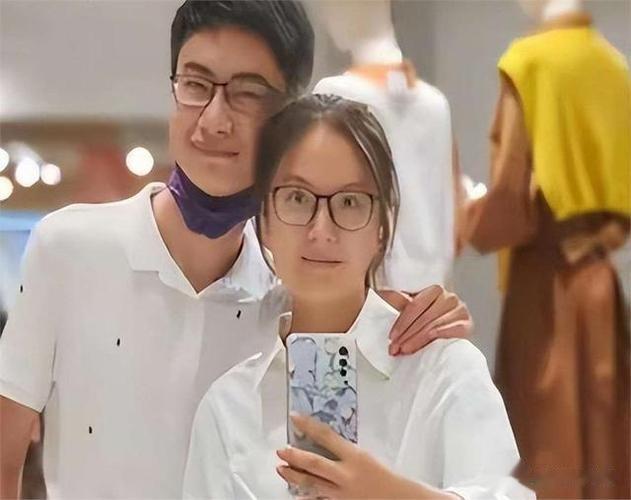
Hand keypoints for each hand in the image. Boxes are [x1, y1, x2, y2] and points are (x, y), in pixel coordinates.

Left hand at [277, 414, 424, 498]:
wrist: (398, 498)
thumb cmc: (386, 476)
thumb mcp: (366, 456)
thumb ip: (346, 450)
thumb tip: (326, 442)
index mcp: (354, 456)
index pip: (326, 436)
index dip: (308, 425)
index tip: (294, 418)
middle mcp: (346, 475)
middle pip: (315, 463)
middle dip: (295, 456)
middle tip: (281, 450)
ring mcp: (341, 493)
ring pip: (312, 484)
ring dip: (294, 476)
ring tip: (281, 469)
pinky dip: (306, 498)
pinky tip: (295, 495)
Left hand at [388, 285, 471, 355]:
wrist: (450, 332)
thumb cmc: (428, 320)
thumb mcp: (412, 309)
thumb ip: (398, 301)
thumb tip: (380, 294)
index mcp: (434, 290)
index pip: (414, 306)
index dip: (401, 322)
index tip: (391, 336)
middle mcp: (450, 297)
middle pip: (424, 318)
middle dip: (406, 335)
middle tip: (395, 348)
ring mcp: (460, 310)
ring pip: (435, 326)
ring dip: (417, 340)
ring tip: (405, 350)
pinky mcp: (468, 324)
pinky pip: (453, 330)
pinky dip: (439, 337)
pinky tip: (428, 344)